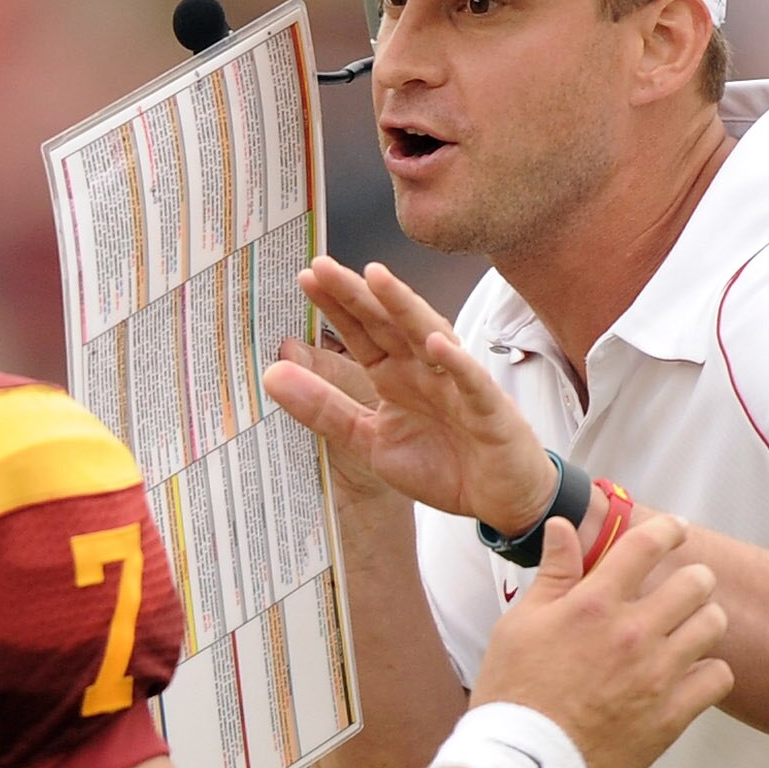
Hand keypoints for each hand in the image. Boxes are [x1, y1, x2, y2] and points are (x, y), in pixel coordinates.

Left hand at [262, 258, 557, 531]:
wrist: (498, 500)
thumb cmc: (442, 464)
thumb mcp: (369, 440)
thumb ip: (324, 408)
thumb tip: (270, 374)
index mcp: (395, 375)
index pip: (361, 332)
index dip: (335, 306)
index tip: (306, 277)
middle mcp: (423, 369)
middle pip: (388, 323)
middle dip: (357, 294)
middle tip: (324, 267)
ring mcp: (457, 384)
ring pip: (428, 336)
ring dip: (404, 307)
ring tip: (377, 279)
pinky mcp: (489, 408)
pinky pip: (471, 380)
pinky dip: (456, 363)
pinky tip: (434, 343)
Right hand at [474, 515, 731, 767]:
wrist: (526, 763)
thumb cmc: (515, 694)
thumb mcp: (521, 623)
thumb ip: (553, 573)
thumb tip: (563, 527)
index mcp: (594, 604)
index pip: (647, 544)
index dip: (668, 529)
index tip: (674, 530)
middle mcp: (632, 632)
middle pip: (696, 581)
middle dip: (692, 578)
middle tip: (684, 588)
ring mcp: (656, 674)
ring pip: (713, 625)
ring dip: (703, 621)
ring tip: (688, 630)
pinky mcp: (671, 714)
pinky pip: (718, 677)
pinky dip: (709, 672)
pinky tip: (690, 673)